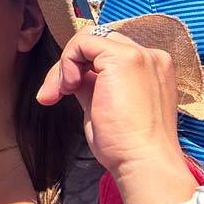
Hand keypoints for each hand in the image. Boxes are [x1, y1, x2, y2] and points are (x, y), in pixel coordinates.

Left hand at [36, 27, 182, 178]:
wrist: (142, 163)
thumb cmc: (126, 146)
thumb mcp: (105, 105)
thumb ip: (92, 84)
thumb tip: (72, 74)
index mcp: (150, 68)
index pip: (105, 53)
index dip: (79, 68)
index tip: (63, 93)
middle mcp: (150, 57)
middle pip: (95, 43)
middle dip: (68, 65)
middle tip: (53, 94)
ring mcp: (140, 55)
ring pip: (86, 41)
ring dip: (64, 66)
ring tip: (59, 93)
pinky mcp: (124, 58)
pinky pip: (82, 43)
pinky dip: (67, 62)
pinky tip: (69, 87)